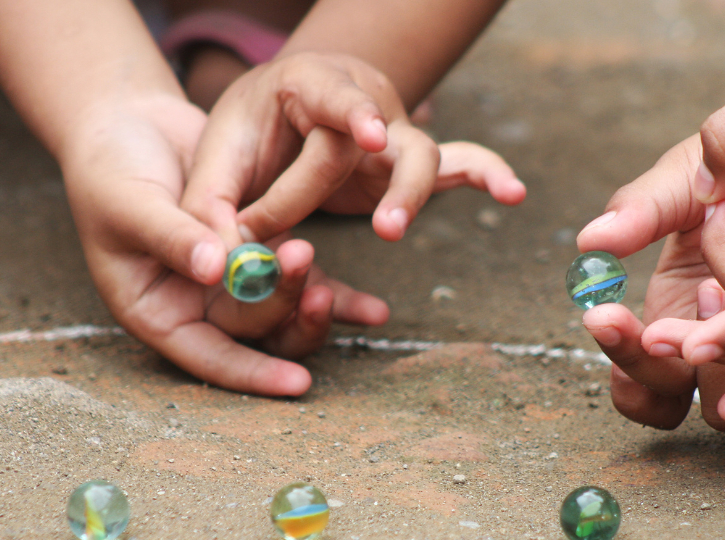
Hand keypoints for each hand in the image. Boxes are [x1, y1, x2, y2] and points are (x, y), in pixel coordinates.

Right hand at [61, 94, 386, 395]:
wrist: (127, 126)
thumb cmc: (110, 170)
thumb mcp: (131, 204)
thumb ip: (173, 238)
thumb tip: (215, 269)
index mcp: (157, 313)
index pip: (209, 359)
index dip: (253, 373)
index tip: (298, 382)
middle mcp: (198, 309)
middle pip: (253, 331)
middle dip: (284, 306)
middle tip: (304, 262)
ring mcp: (233, 286)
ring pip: (283, 313)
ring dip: (314, 304)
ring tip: (343, 294)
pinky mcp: (261, 255)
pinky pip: (303, 284)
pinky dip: (337, 294)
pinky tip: (374, 311)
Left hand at [180, 51, 524, 245]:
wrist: (274, 122)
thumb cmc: (241, 142)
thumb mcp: (212, 169)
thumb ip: (210, 212)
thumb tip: (219, 269)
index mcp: (303, 84)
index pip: (332, 95)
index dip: (353, 113)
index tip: (371, 134)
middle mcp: (358, 103)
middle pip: (382, 138)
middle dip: (371, 188)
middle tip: (383, 229)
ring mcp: (391, 134)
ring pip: (423, 156)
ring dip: (414, 197)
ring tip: (394, 234)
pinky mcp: (407, 166)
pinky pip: (459, 166)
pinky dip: (487, 176)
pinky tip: (514, 194)